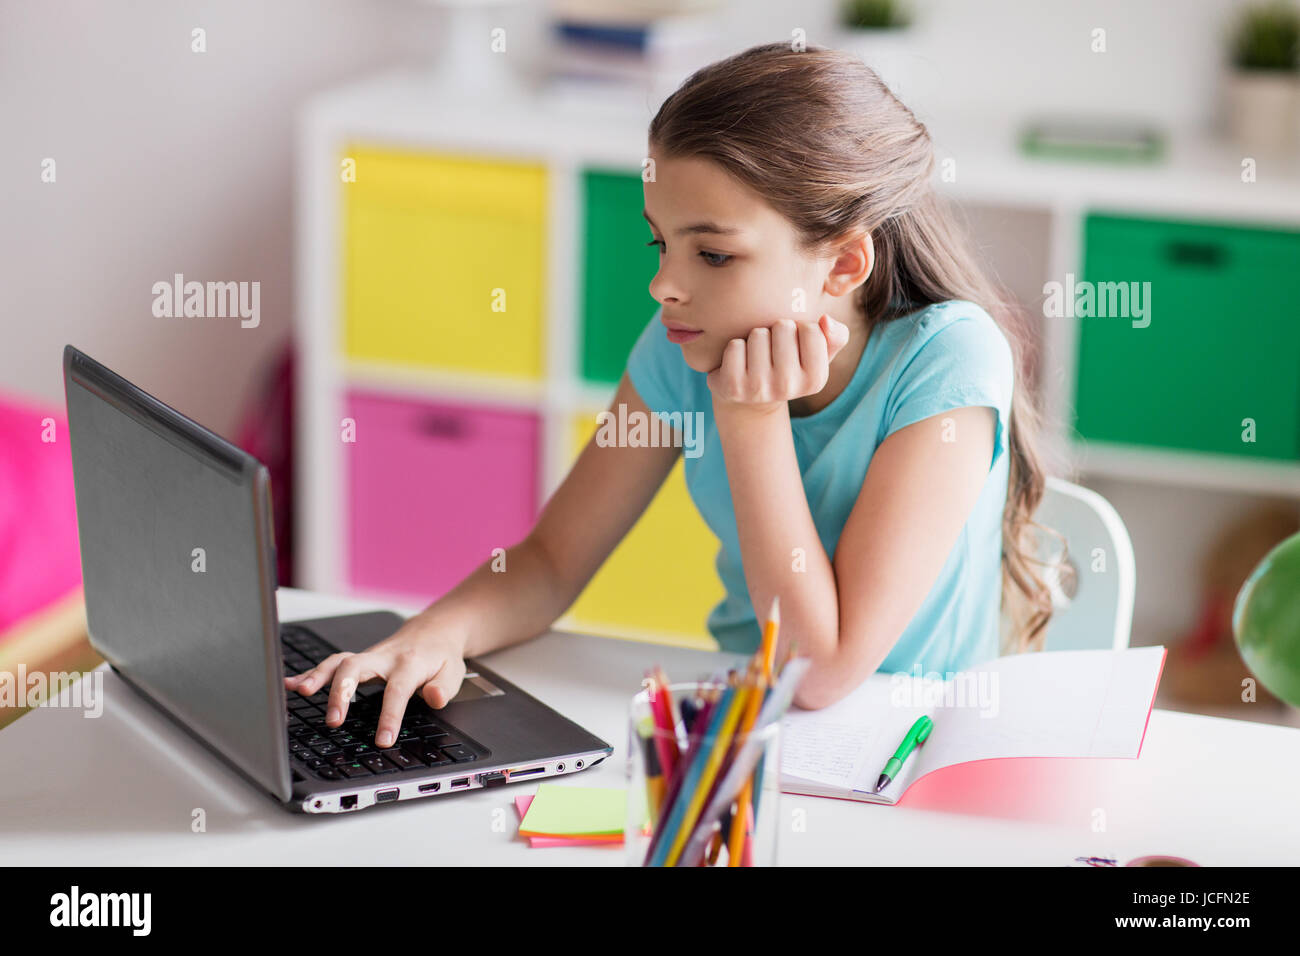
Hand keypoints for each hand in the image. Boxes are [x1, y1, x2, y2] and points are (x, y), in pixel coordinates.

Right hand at [283, 612, 467, 748]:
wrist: (432, 631)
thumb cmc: (440, 656)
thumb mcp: (454, 673)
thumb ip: (443, 688)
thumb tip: (433, 698)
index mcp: (410, 663)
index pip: (398, 690)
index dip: (390, 715)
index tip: (383, 739)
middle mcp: (384, 658)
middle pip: (356, 668)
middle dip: (341, 693)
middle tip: (333, 721)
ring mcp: (368, 657)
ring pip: (339, 662)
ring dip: (318, 677)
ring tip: (300, 693)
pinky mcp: (358, 660)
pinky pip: (331, 664)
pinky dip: (309, 673)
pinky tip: (290, 684)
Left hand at [706, 315, 849, 411]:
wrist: (751, 398)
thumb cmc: (790, 366)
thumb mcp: (819, 354)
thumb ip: (835, 335)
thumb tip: (826, 319)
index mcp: (815, 380)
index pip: (811, 329)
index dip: (801, 328)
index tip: (796, 343)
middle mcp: (788, 388)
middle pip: (783, 327)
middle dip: (777, 330)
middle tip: (774, 349)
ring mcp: (759, 389)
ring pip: (758, 334)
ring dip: (756, 337)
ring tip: (757, 355)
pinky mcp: (733, 387)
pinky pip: (735, 346)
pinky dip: (736, 347)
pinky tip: (740, 362)